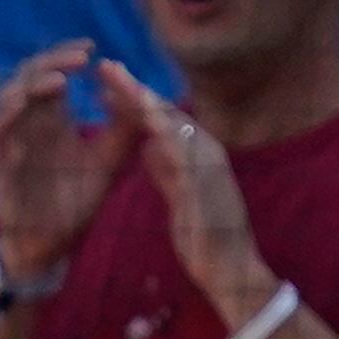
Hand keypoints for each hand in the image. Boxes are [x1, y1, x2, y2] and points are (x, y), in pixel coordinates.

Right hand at [0, 41, 137, 282]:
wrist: (54, 243)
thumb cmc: (78, 199)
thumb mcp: (109, 159)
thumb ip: (124, 127)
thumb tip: (133, 90)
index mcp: (51, 115)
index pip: (52, 71)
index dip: (66, 55)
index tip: (92, 48)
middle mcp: (28, 121)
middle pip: (30, 75)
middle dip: (53, 61)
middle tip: (81, 58)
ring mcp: (11, 139)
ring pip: (9, 96)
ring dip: (31, 85)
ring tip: (61, 82)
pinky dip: (8, 113)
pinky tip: (26, 104)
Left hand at [98, 61, 273, 309]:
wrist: (231, 272)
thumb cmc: (205, 240)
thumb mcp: (178, 199)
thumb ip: (164, 172)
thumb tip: (148, 147)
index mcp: (199, 155)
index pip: (163, 120)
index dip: (136, 101)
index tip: (110, 85)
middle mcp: (207, 151)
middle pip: (165, 112)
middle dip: (134, 89)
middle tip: (106, 66)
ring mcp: (209, 164)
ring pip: (171, 122)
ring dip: (141, 99)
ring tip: (115, 79)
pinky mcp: (206, 180)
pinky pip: (179, 148)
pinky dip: (158, 129)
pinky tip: (138, 115)